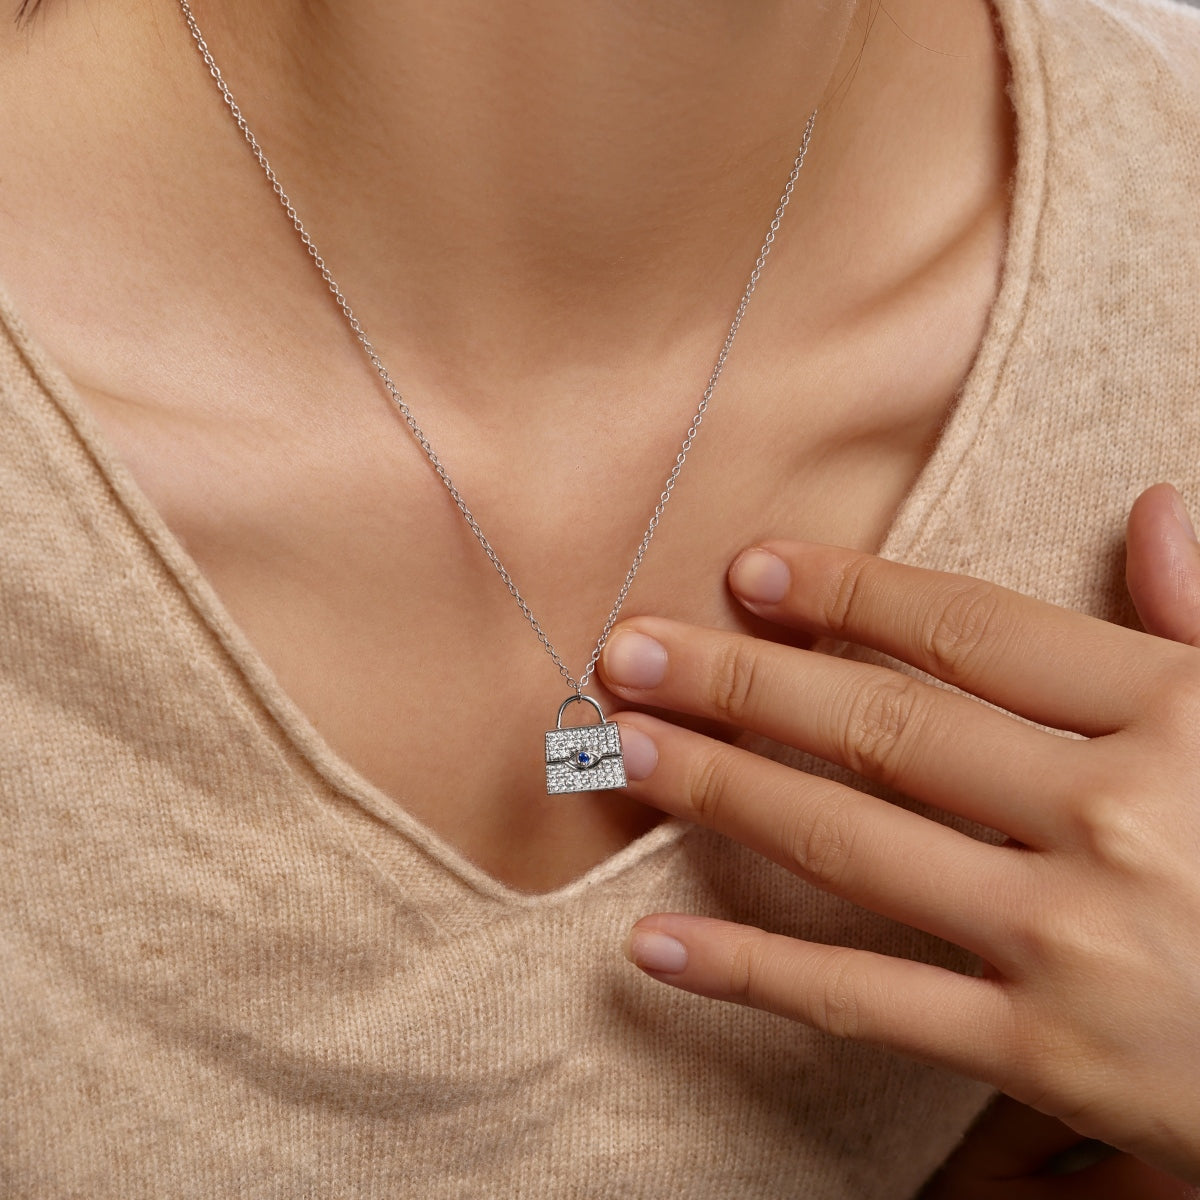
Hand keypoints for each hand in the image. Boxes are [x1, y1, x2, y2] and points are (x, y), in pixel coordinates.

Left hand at [598, 483, 1199, 1184]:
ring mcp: (1073, 939)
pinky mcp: (1046, 1054)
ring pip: (853, 844)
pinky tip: (654, 940)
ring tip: (623, 749)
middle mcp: (1116, 815)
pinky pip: (868, 1002)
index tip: (750, 571)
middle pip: (885, 725)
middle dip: (743, 679)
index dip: (846, 594)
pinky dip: (750, 971)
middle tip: (633, 649)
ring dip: (720, 789)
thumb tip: (1153, 510)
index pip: (970, 631)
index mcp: (1177, 715)